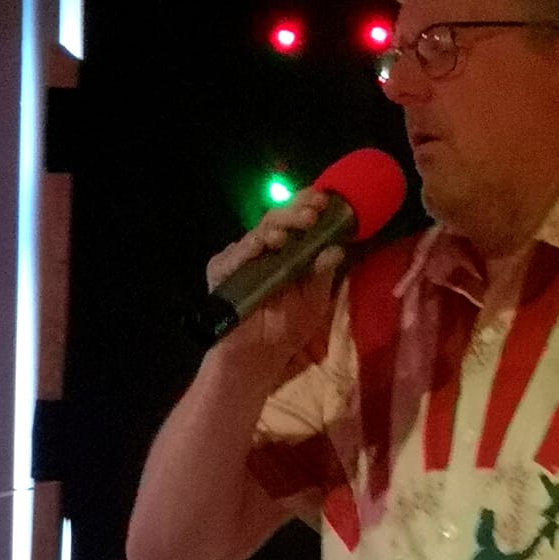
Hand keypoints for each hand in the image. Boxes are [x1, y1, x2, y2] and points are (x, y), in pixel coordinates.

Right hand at [204, 188, 344, 359]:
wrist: (258, 358)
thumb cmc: (286, 329)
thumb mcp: (314, 302)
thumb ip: (322, 274)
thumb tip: (336, 248)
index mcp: (286, 251)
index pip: (295, 220)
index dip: (307, 205)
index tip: (326, 201)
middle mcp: (263, 249)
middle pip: (276, 219)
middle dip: (296, 212)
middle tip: (313, 212)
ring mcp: (241, 258)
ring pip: (258, 232)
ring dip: (278, 226)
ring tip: (294, 228)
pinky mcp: (222, 271)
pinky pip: (235, 255)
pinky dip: (250, 248)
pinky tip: (264, 244)